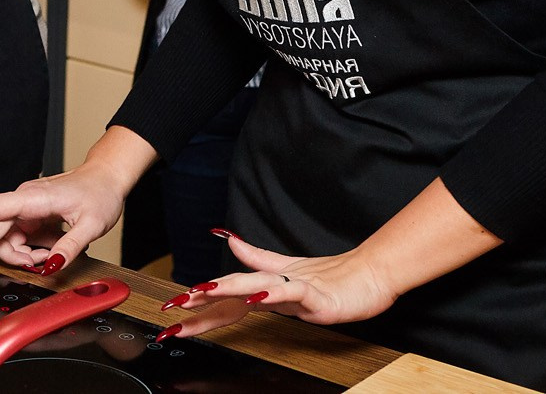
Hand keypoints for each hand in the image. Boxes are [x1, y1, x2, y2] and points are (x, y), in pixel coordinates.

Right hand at [0, 161, 127, 274]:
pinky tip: (47, 253)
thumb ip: (68, 247)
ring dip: (19, 256)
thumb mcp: (91, 225)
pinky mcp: (30, 215)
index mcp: (32, 198)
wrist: (106, 178)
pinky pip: (19, 238)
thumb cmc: (99, 193)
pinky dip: (28, 252)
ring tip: (46, 259)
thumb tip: (49, 267)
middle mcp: (23, 201)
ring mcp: (26, 209)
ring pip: (5, 238)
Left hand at [162, 233, 401, 335]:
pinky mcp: (317, 296)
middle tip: (174, 305)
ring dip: (228, 289)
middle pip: (234, 292)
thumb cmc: (335, 277)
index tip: (173, 306)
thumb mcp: (290, 273)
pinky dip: (274, 293)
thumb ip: (258, 257)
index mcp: (269, 283)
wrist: (372, 274)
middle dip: (202, 301)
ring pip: (257, 286)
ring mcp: (296, 289)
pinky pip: (293, 294)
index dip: (201, 300)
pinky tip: (258, 295)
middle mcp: (277, 283)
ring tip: (203, 292)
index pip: (228, 292)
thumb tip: (228, 239)